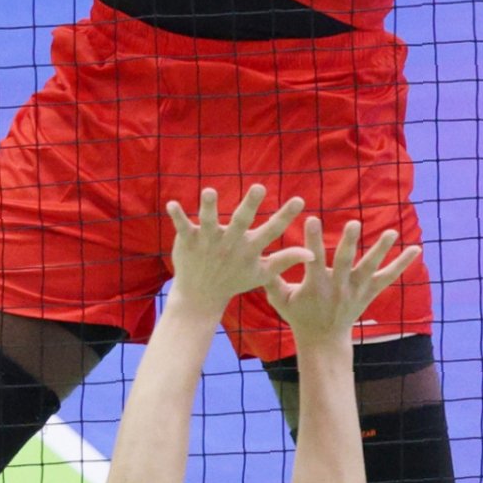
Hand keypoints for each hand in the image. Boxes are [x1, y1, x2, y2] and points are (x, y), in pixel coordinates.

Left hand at [166, 186, 308, 316]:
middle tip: (259, 187)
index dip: (285, 216)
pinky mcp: (189, 241)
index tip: (299, 200)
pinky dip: (177, 217)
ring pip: (209, 221)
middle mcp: (230, 244)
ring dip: (208, 207)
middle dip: (249, 204)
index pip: (271, 231)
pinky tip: (171, 204)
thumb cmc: (234, 280)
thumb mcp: (262, 273)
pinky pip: (182, 227)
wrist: (201, 296)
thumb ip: (285, 260)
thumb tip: (311, 252)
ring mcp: (208, 242)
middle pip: (241, 221)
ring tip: (208, 191)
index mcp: (249, 250)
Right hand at [263, 217, 421, 347]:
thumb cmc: (299, 316)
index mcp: (315, 285)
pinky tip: (416, 249)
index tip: (312, 218)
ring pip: (370, 268)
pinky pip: (388, 277)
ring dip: (381, 250)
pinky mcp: (369, 293)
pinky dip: (402, 264)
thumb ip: (270, 278)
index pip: (313, 259)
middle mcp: (337, 287)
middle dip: (348, 243)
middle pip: (345, 262)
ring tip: (391, 233)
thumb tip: (255, 258)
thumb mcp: (280, 300)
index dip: (312, 240)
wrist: (323, 341)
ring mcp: (355, 290)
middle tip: (353, 223)